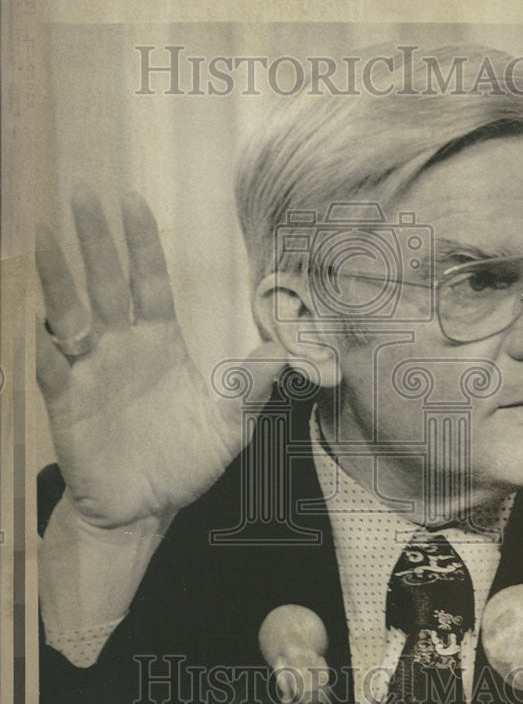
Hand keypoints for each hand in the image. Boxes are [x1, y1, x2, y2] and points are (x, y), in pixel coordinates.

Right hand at [36, 187, 285, 527]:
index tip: (132, 201)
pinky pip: (51, 371)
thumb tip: (295, 350)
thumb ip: (254, 384)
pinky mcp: (66, 405)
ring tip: (45, 241)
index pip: (148, 281)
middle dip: (96, 242)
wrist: (145, 507)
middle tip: (84, 196)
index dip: (140, 244)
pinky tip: (50, 335)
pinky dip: (47, 350)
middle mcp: (121, 347)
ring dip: (58, 280)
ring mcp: (89, 373)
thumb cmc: (187, 458)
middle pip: (106, 284)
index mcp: (159, 342)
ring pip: (68, 315)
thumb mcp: (230, 421)